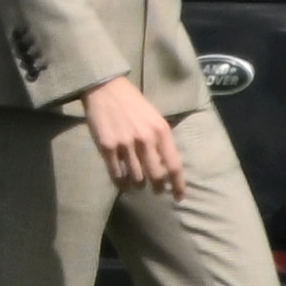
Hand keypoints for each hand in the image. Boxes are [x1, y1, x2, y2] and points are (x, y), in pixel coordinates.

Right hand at [81, 75, 185, 199]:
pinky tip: (122, 181)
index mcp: (161, 131)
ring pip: (136, 178)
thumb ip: (161, 140)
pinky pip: (116, 174)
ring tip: (136, 183)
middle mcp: (145, 140)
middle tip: (156, 190)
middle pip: (156, 176)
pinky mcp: (107, 147)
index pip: (174, 165)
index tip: (179, 197)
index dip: (178, 185)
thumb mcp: (154, 118)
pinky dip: (121, 182)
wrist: (106, 88)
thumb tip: (167, 166)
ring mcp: (125, 144)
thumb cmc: (133, 103)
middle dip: (157, 187)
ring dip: (138, 184)